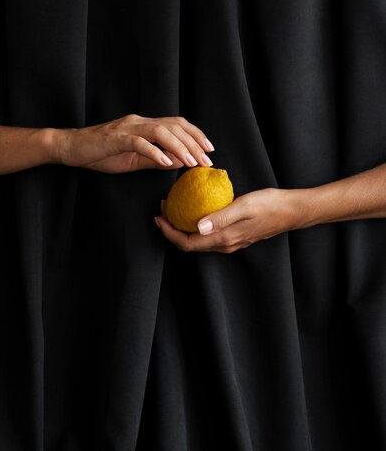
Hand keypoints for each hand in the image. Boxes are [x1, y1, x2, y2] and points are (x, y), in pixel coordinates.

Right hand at [54, 114, 214, 173]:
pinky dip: (155, 153)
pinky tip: (167, 164)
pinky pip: (139, 143)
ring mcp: (127, 128)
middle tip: (207, 161)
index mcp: (144, 125)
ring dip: (179, 147)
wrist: (70, 148)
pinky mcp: (114, 138)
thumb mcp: (132, 159)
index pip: (176, 124)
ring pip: (160, 132)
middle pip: (173, 126)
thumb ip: (154, 159)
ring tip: (192, 162)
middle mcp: (138, 122)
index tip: (210, 149)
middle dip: (194, 143)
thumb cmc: (100, 154)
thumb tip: (178, 163)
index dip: (196, 134)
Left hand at [155, 188, 299, 252]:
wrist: (292, 211)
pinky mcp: (236, 237)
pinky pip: (209, 236)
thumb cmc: (270, 205)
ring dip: (183, 228)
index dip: (168, 232)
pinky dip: (196, 226)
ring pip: (199, 241)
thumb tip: (197, 226)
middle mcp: (225, 245)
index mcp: (224, 239)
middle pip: (190, 244)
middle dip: (172, 229)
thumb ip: (220, 217)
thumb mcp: (244, 206)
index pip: (187, 242)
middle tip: (163, 209)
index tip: (159, 216)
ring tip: (175, 209)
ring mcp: (231, 243)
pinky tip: (196, 211)